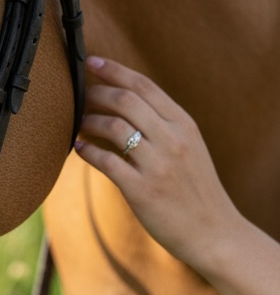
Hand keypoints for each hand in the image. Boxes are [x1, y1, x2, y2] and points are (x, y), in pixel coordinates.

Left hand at [74, 55, 240, 267]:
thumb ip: (164, 124)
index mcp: (184, 124)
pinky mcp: (142, 190)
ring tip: (78, 123)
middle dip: (96, 92)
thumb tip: (125, 103)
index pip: (144, 85)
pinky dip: (87, 151)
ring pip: (113, 127)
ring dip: (89, 121)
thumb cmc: (197, 189)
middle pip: (125, 100)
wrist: (215, 233)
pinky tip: (79, 148)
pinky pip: (105, 161)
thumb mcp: (190, 147)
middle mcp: (172, 140)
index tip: (92, 61)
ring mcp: (158, 164)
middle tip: (79, 95)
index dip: (114, 70)